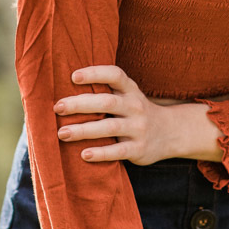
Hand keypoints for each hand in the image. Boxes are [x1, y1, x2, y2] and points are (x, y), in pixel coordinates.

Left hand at [54, 66, 181, 165]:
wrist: (171, 133)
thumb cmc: (136, 112)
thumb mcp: (128, 96)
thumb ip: (105, 91)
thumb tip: (64, 89)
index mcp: (130, 90)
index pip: (114, 75)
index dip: (95, 73)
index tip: (73, 76)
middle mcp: (135, 106)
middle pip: (107, 102)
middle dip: (80, 104)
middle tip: (58, 107)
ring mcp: (138, 128)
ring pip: (110, 127)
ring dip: (84, 130)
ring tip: (62, 133)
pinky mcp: (139, 148)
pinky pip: (118, 151)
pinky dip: (100, 153)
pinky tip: (84, 154)